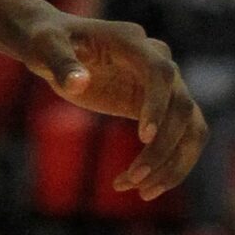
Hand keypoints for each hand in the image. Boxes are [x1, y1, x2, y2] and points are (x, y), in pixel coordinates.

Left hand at [20, 11, 207, 198]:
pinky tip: (140, 188)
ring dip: (173, 163)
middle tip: (134, 179)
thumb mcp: (44, 47)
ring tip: (142, 192)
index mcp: (133, 42)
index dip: (157, 104)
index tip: (143, 138)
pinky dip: (166, 164)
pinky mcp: (158, 108)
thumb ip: (60, 63)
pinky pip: (178, 139)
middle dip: (163, 147)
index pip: (161, 73)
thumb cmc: (46, 42)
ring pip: (190, 128)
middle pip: (182, 107)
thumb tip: (78, 83)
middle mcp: (158, 62)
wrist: (53, 46)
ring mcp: (164, 87)